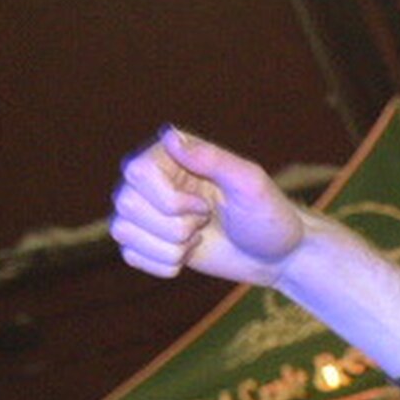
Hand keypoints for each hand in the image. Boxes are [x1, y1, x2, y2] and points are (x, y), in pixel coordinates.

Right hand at [115, 127, 303, 284]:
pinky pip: (130, 255)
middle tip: (204, 220)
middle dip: (173, 227)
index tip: (205, 206)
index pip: (138, 173)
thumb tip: (169, 135)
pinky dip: (164, 264)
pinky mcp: (147, 241)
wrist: (275, 255)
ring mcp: (146, 211)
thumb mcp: (248, 183)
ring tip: (197, 235)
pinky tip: (188, 253)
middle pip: (127, 204)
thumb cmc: (267, 214)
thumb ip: (211, 158)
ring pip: (123, 231)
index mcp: (171, 154)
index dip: (170, 200)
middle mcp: (150, 179)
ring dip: (170, 246)